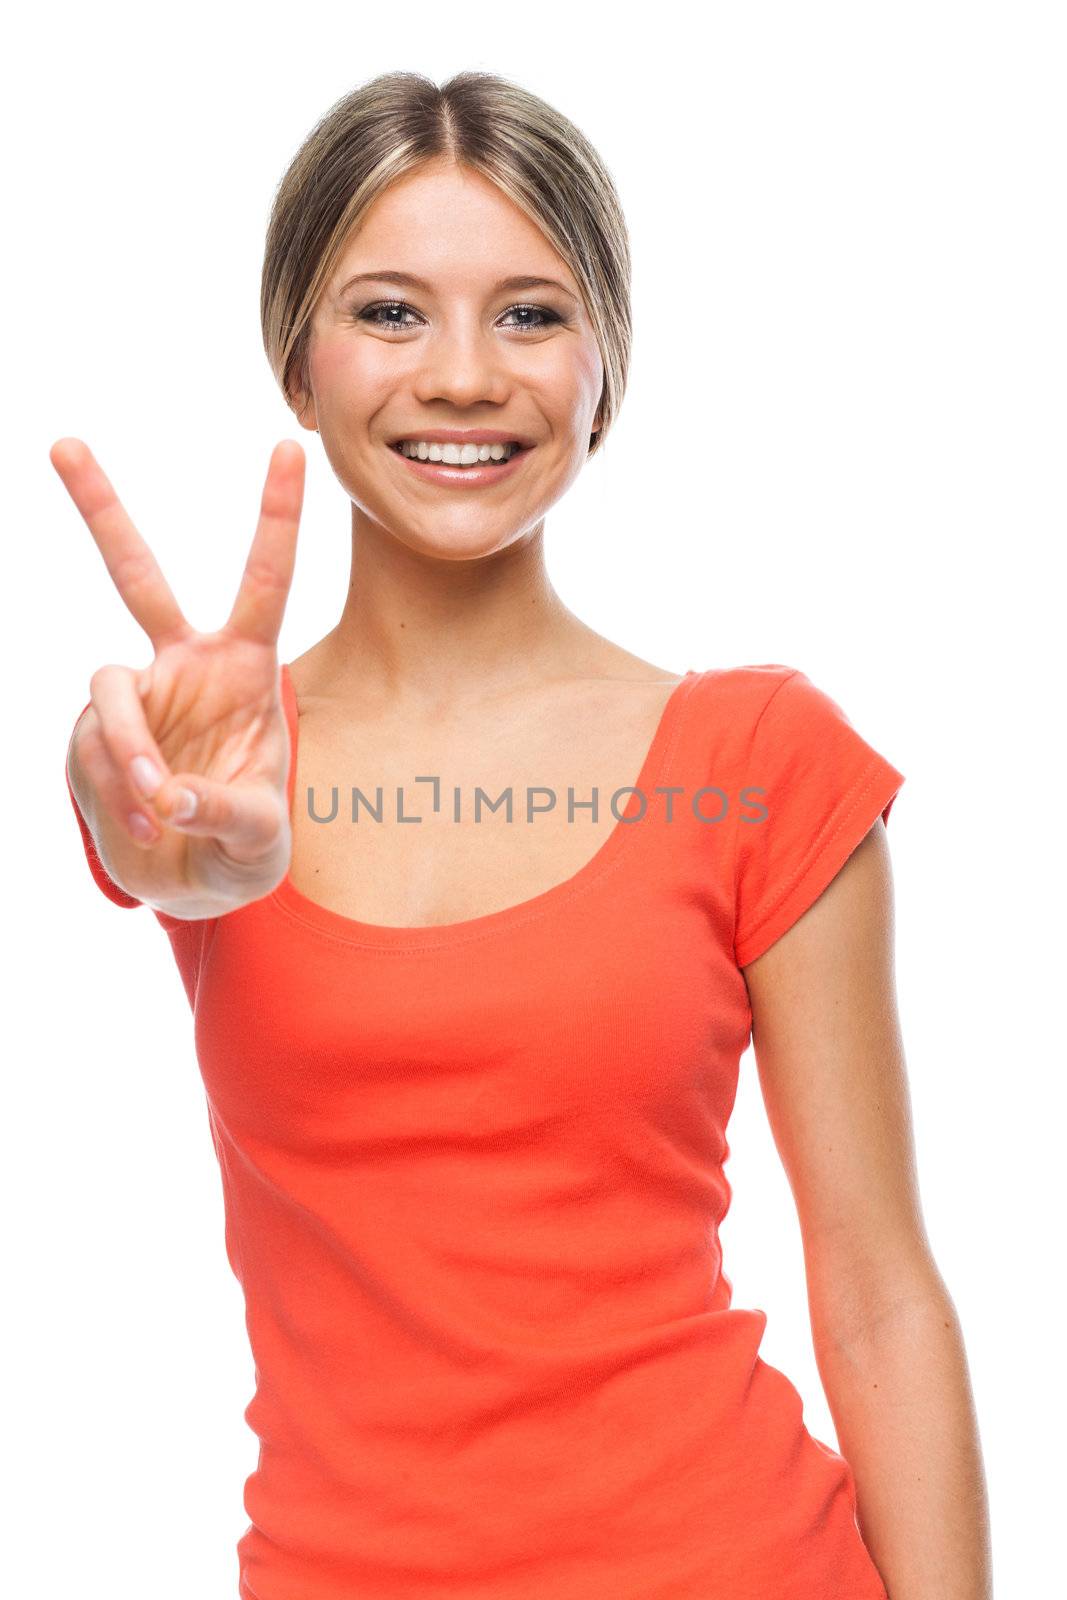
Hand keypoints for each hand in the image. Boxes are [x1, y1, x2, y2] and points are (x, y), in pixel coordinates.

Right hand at [53, 437, 304, 910]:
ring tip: (161, 810)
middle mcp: (184, 665)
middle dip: (101, 510)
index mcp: (245, 668)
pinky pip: (95, 749)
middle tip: (64, 443)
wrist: (193, 883)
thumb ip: (228, 814)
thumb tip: (173, 795)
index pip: (265, 581)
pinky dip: (119, 793)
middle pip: (136, 575)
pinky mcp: (92, 734)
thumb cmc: (243, 846)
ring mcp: (133, 696)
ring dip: (132, 753)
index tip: (290, 446)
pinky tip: (146, 826)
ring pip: (111, 693)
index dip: (277, 516)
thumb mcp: (260, 838)